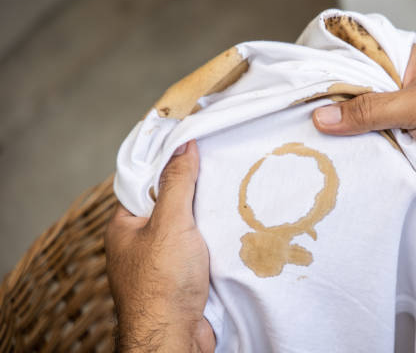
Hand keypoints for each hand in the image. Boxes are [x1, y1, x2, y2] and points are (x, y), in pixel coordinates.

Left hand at [105, 140, 214, 351]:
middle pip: (167, 205)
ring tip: (228, 195)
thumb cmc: (163, 281)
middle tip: (217, 170)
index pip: (144, 183)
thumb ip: (177, 183)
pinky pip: (197, 250)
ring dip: (205, 219)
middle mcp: (138, 243)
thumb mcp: (171, 222)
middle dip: (192, 192)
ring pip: (185, 229)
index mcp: (124, 227)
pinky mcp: (180, 278)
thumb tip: (184, 145)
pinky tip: (229, 230)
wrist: (174, 337)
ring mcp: (160, 262)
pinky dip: (211, 241)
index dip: (167, 164)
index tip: (192, 146)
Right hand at [313, 44, 415, 187]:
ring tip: (314, 151)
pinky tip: (345, 167)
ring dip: (353, 141)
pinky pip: (384, 151)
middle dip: (337, 116)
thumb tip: (322, 118)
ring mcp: (408, 120)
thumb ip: (369, 111)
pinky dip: (370, 159)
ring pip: (370, 129)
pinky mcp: (414, 147)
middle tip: (299, 129)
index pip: (357, 66)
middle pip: (359, 101)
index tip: (298, 96)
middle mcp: (403, 89)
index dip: (329, 80)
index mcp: (405, 63)